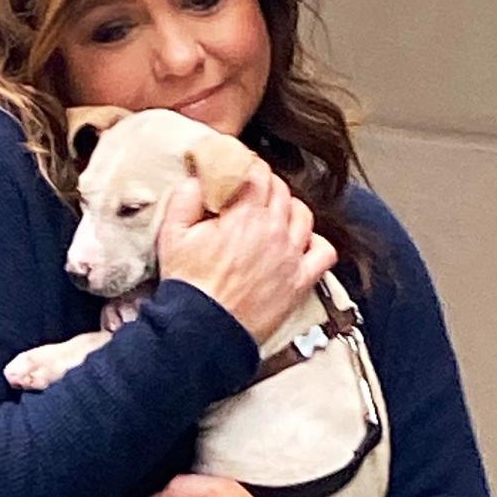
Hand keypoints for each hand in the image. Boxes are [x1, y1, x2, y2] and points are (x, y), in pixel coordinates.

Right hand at [158, 166, 337, 345]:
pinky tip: (301, 243)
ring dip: (290, 208)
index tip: (239, 169)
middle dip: (265, 185)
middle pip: (281, 190)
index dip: (248, 166)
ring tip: (274, 214)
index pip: (257, 172)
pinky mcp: (300, 281)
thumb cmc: (189, 287)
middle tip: (251, 192)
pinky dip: (316, 244)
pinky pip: (324, 253)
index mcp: (244, 215)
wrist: (204, 330)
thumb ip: (185, 199)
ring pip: (303, 215)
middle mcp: (273, 230)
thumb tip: (197, 179)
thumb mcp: (173, 235)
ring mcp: (290, 256)